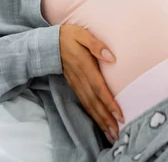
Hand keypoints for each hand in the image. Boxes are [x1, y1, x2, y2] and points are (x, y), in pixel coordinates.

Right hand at [59, 24, 123, 142]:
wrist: (48, 43)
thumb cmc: (69, 36)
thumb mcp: (82, 34)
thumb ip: (96, 45)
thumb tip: (111, 57)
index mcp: (84, 66)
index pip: (99, 88)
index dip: (109, 102)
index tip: (119, 115)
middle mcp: (80, 79)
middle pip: (94, 102)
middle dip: (106, 119)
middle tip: (118, 133)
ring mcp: (76, 84)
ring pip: (89, 105)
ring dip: (100, 120)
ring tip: (111, 133)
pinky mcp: (74, 85)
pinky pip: (84, 103)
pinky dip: (92, 114)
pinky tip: (100, 122)